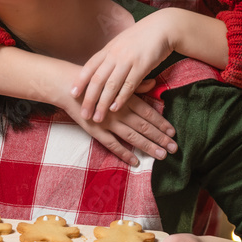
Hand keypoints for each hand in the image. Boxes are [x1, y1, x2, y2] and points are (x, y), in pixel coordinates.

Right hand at [60, 86, 175, 165]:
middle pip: (144, 127)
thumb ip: (135, 85)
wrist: (68, 87)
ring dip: (148, 147)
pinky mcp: (96, 131)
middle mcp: (119, 111)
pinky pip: (113, 145)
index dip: (161, 123)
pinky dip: (124, 154)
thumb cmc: (94, 81)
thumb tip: (154, 83)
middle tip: (174, 148)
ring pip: (132, 137)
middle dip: (160, 138)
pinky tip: (136, 161)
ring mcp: (108, 122)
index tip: (173, 132)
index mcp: (125, 98)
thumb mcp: (115, 80)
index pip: (148, 113)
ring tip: (161, 155)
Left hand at [72, 10, 180, 121]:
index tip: (72, 94)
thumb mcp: (121, 43)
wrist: (163, 27)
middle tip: (83, 113)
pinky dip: (121, 98)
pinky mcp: (142, 65)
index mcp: (108, 49)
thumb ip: (110, 56)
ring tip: (97, 117)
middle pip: (97, 79)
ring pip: (111, 85)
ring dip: (103, 103)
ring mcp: (127, 60)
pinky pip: (129, 85)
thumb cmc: (142, 37)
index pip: (89, 66)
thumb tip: (99, 69)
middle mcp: (114, 54)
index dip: (80, 81)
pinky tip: (115, 108)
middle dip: (89, 98)